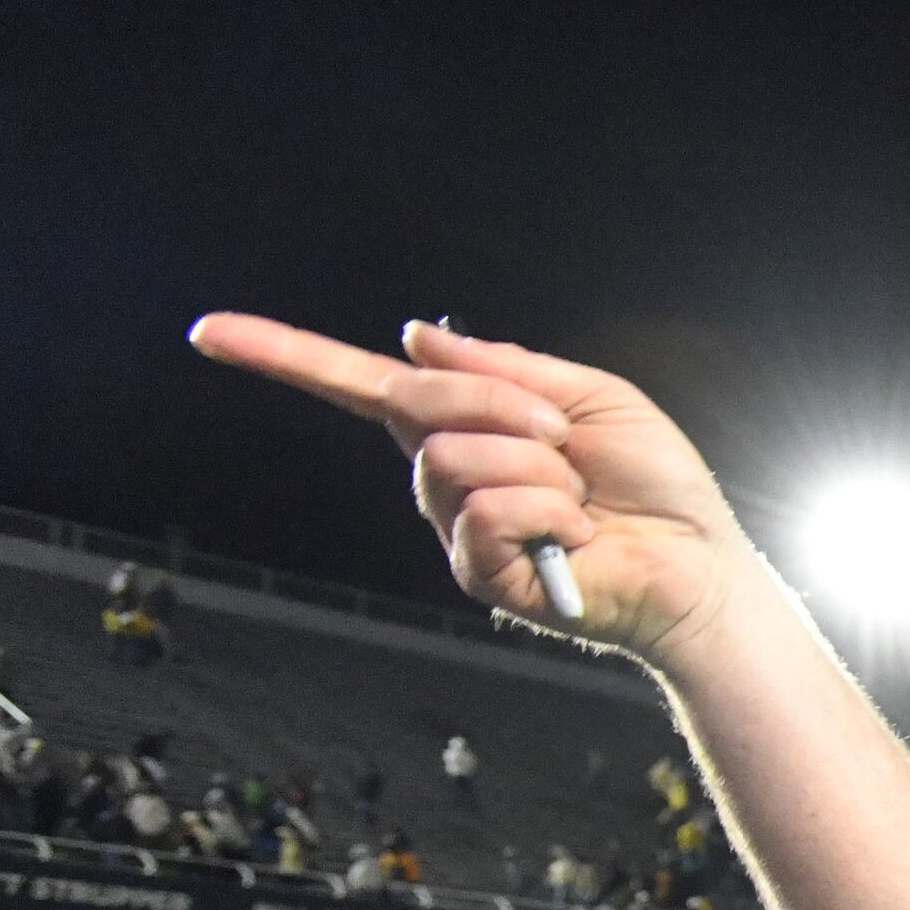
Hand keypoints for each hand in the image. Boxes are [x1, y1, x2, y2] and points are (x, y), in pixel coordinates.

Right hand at [185, 314, 747, 668]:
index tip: (208, 331)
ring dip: (538, 466)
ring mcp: (457, 532)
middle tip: (567, 438)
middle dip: (500, 403)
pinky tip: (579, 533)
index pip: (360, 385)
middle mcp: (446, 480)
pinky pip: (485, 514)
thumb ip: (505, 370)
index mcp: (466, 429)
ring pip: (455, 461)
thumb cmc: (655, 485)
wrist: (701, 565)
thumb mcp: (589, 399)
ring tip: (581, 496)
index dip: (285, 355)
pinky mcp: (482, 578)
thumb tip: (413, 338)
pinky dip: (547, 511)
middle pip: (419, 405)